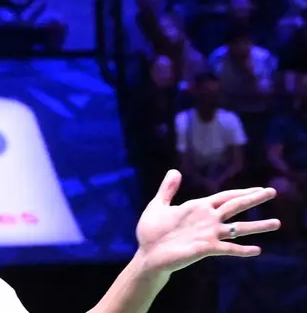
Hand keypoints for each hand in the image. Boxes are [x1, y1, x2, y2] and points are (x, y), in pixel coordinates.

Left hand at [135, 170, 279, 273]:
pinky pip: (227, 249)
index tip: (259, 188)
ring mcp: (208, 234)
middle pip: (235, 206)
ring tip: (277, 223)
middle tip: (273, 192)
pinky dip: (241, 249)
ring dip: (257, 226)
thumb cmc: (152, 231)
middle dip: (253, 199)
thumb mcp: (158, 205)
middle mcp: (208, 220)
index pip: (225, 197)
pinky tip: (257, 249)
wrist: (148, 253)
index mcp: (198, 208)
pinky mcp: (205, 248)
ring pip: (237, 228)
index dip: (241, 192)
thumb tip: (175, 170)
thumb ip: (168, 189)